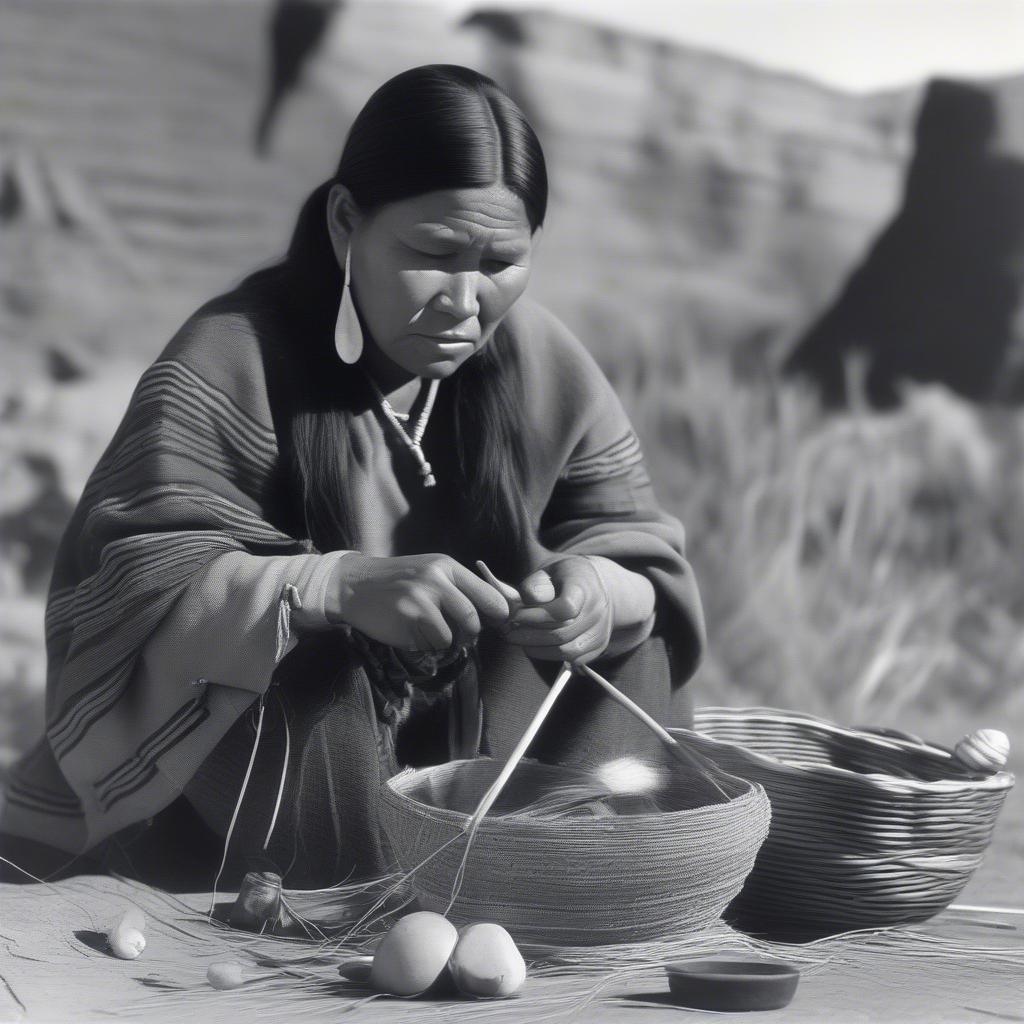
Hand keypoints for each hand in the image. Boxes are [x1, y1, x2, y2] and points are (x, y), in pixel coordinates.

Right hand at [326, 553, 509, 651]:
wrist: (354, 585)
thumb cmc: (397, 582)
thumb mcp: (430, 573)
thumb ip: (459, 588)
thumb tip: (496, 612)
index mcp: (447, 566)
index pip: (488, 594)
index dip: (497, 614)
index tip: (495, 624)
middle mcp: (436, 579)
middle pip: (473, 619)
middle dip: (470, 635)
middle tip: (460, 637)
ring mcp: (421, 598)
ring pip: (452, 636)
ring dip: (446, 643)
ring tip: (431, 633)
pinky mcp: (407, 618)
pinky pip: (431, 644)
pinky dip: (427, 646)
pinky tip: (414, 634)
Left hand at [504, 555, 612, 664]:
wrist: (594, 585)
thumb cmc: (564, 577)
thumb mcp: (548, 571)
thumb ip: (536, 585)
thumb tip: (529, 601)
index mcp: (585, 587)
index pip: (566, 609)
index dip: (537, 616)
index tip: (516, 615)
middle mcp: (597, 611)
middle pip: (562, 633)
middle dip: (529, 635)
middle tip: (508, 630)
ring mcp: (600, 631)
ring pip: (565, 651)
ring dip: (536, 648)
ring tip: (517, 638)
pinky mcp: (597, 646)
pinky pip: (572, 659)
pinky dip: (548, 655)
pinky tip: (533, 645)